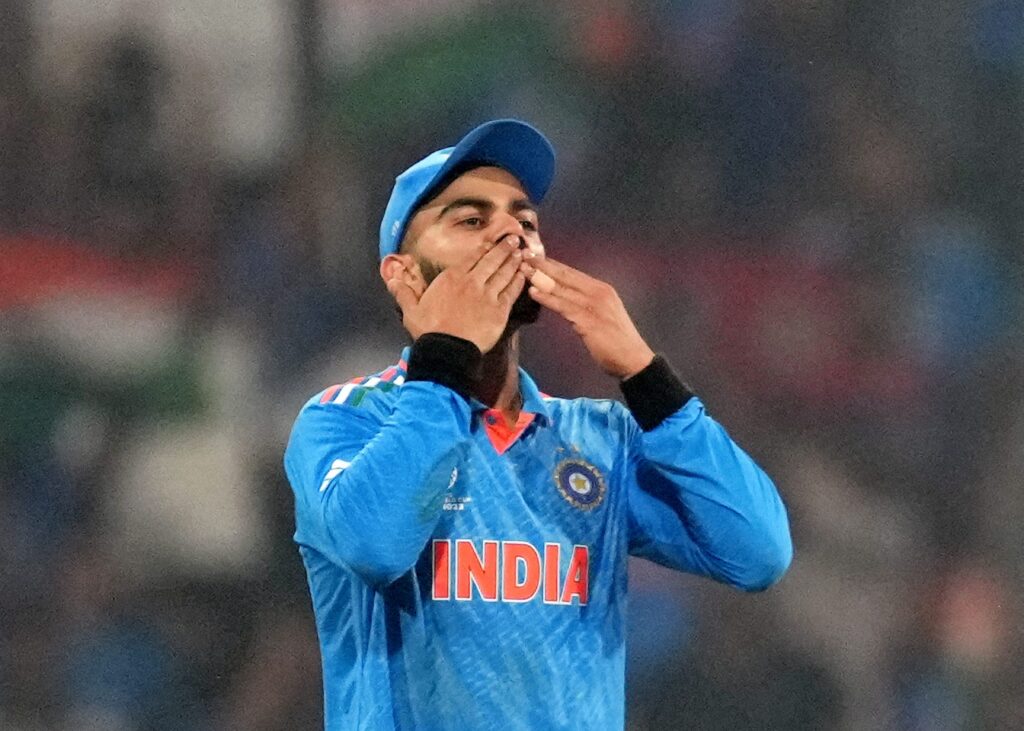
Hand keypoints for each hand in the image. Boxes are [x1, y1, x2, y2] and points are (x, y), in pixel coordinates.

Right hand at [387, 237, 525, 352]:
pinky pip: (512, 291)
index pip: (472, 257)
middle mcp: (471, 282)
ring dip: (514, 260)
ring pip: (504, 272)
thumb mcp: (411, 310)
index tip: (493, 241)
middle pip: (492, 260)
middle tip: (515, 239)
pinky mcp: (499, 310)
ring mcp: (487, 295)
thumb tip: (390, 280)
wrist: (446, 350)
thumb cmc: (428, 331)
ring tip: (523, 252)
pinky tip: (525, 274)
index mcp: (451, 278)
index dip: (485, 248)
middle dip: (504, 248)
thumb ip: (403, 292)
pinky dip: (519, 280)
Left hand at [521, 256, 654, 378]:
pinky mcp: (588, 320)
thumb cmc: (616, 340)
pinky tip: (533, 292)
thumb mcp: (603, 314)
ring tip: (523, 271)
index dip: (552, 264)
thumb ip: (586, 304)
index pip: (572, 273)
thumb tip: (565, 297)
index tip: (535, 256)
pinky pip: (563, 306)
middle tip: (524, 255)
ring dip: (541, 279)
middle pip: (566, 275)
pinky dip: (547, 298)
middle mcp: (599, 292)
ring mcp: (594, 305)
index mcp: (602, 289)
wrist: (633, 359)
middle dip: (544, 265)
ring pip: (562, 288)